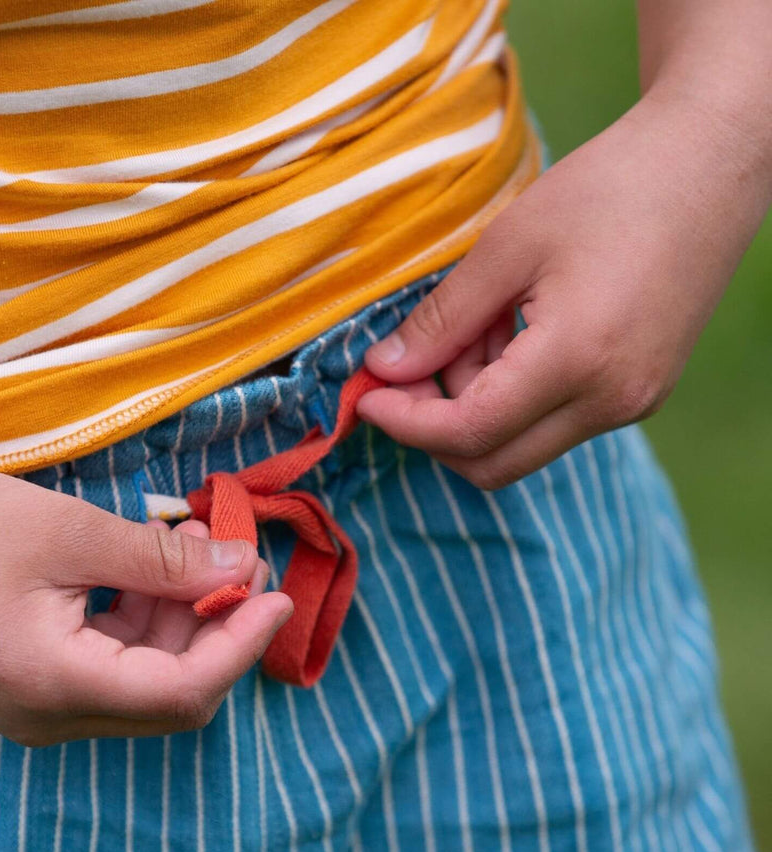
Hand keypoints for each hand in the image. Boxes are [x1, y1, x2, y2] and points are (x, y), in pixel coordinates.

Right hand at [0, 459, 291, 744]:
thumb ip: (161, 559)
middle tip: (239, 556)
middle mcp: (48, 718)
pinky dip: (142, 622)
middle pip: (169, 695)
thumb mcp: (67, 532)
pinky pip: (107, 667)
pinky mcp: (25, 685)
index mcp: (55, 688)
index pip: (184, 692)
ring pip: (142, 681)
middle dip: (217, 630)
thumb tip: (241, 567)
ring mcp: (34, 708)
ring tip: (194, 542)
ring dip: (180, 620)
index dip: (242, 644)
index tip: (278, 592)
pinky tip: (150, 566)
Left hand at [357, 93, 770, 488]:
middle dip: (434, 426)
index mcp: (578, 361)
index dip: (405, 422)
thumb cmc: (611, 188)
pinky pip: (554, 422)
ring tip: (474, 324)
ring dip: (473, 405)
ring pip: (520, 444)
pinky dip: (511, 395)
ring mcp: (632, 403)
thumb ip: (442, 320)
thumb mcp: (507, 246)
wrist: (711, 164)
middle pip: (493, 461)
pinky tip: (508, 333)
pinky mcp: (639, 394)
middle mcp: (612, 400)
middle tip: (406, 368)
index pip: (469, 432)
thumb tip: (384, 369)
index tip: (365, 395)